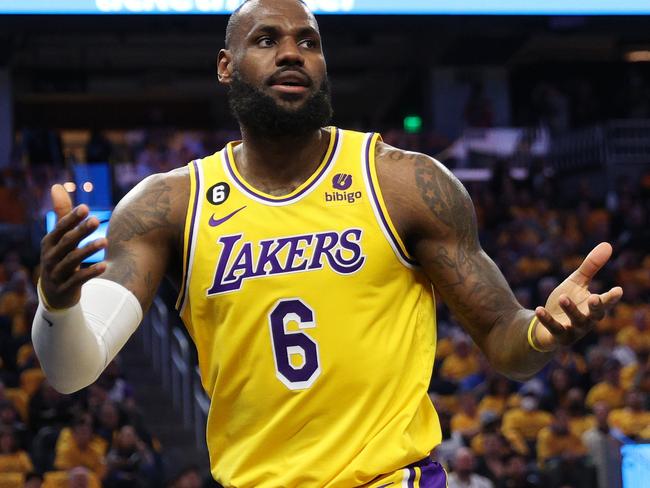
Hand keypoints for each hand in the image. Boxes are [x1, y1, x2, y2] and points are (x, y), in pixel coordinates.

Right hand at [39, 184, 106, 308]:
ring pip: (72, 260)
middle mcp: (51, 257)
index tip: (85, 208)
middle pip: (67, 242)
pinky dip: (91, 272)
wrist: (54, 292)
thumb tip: (57, 186)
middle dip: (81, 231)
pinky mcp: (66, 287)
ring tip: (105, 241)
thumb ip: (62, 213)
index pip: (60, 228)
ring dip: (88, 250)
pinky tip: (105, 265)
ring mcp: (57, 273)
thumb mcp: (59, 237)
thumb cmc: (60, 257)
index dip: (71, 218)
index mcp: (49, 243)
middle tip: (97, 220)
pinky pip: (78, 279)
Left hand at [533, 242, 622, 350]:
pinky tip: (539, 309)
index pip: (606, 302)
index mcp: (593, 307)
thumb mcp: (576, 282)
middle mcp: (587, 321)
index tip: (618, 290)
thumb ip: (591, 266)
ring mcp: (573, 330)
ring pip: (575, 321)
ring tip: (563, 297)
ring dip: (570, 309)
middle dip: (596, 307)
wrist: (544, 326)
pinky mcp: (558, 336)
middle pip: (595, 316)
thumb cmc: (566, 302)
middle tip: (594, 297)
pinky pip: (553, 328)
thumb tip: (608, 245)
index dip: (612, 297)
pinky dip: (546, 319)